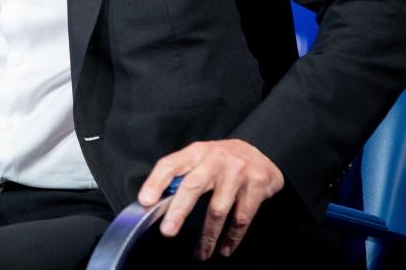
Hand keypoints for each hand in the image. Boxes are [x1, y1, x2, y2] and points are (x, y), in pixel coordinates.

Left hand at [137, 139, 283, 260]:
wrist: (260, 155)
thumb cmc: (222, 161)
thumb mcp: (200, 159)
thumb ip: (181, 176)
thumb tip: (156, 201)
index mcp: (196, 152)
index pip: (170, 164)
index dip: (156, 182)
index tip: (144, 201)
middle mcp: (215, 159)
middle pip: (193, 186)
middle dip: (179, 211)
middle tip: (167, 231)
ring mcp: (237, 171)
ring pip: (218, 208)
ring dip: (208, 236)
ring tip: (201, 253)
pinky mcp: (256, 185)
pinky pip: (241, 217)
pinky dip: (232, 237)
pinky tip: (225, 248)